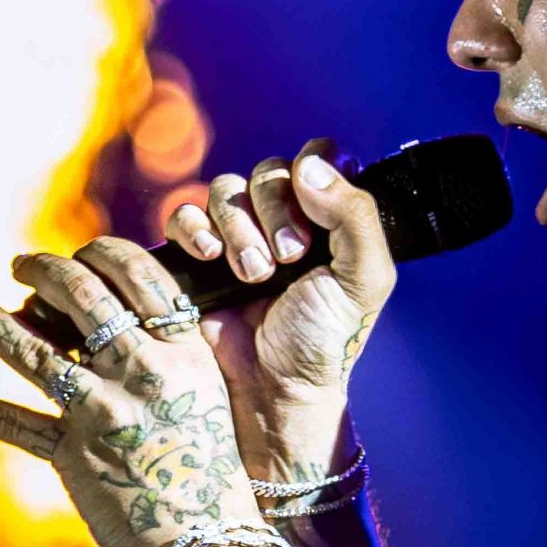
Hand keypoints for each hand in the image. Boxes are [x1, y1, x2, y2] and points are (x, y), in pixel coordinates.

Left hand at [0, 238, 263, 546]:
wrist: (209, 539)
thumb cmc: (210, 471)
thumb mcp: (204, 398)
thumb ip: (166, 358)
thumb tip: (102, 321)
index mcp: (183, 353)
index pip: (137, 276)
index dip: (99, 254)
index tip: (75, 255)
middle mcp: (143, 372)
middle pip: (80, 296)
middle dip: (41, 270)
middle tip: (20, 265)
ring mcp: (105, 411)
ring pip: (31, 350)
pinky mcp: (75, 454)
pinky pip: (14, 423)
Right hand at [166, 140, 395, 486]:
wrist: (274, 387)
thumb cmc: (324, 339)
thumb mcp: (363, 279)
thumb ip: (355, 217)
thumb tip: (310, 167)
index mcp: (328, 218)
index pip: (317, 158)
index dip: (312, 173)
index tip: (316, 211)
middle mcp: (283, 219)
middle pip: (268, 171)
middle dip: (275, 211)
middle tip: (287, 258)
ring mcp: (238, 235)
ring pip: (225, 189)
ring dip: (238, 227)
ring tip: (253, 273)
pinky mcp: (196, 255)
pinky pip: (184, 213)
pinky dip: (194, 228)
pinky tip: (210, 258)